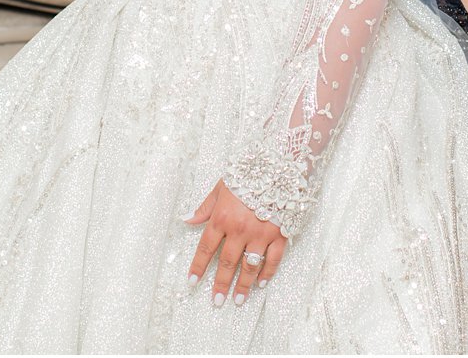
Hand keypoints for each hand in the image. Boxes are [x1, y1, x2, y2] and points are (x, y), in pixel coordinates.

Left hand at [185, 180, 286, 306]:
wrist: (280, 166)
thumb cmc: (249, 175)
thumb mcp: (221, 187)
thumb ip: (205, 207)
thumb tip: (187, 219)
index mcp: (222, 217)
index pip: (206, 248)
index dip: (198, 267)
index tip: (192, 282)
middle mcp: (240, 229)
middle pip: (227, 263)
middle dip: (221, 284)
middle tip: (216, 301)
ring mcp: (261, 234)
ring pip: (249, 266)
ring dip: (243, 285)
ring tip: (238, 300)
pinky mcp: (280, 235)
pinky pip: (273, 260)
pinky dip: (267, 273)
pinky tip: (261, 284)